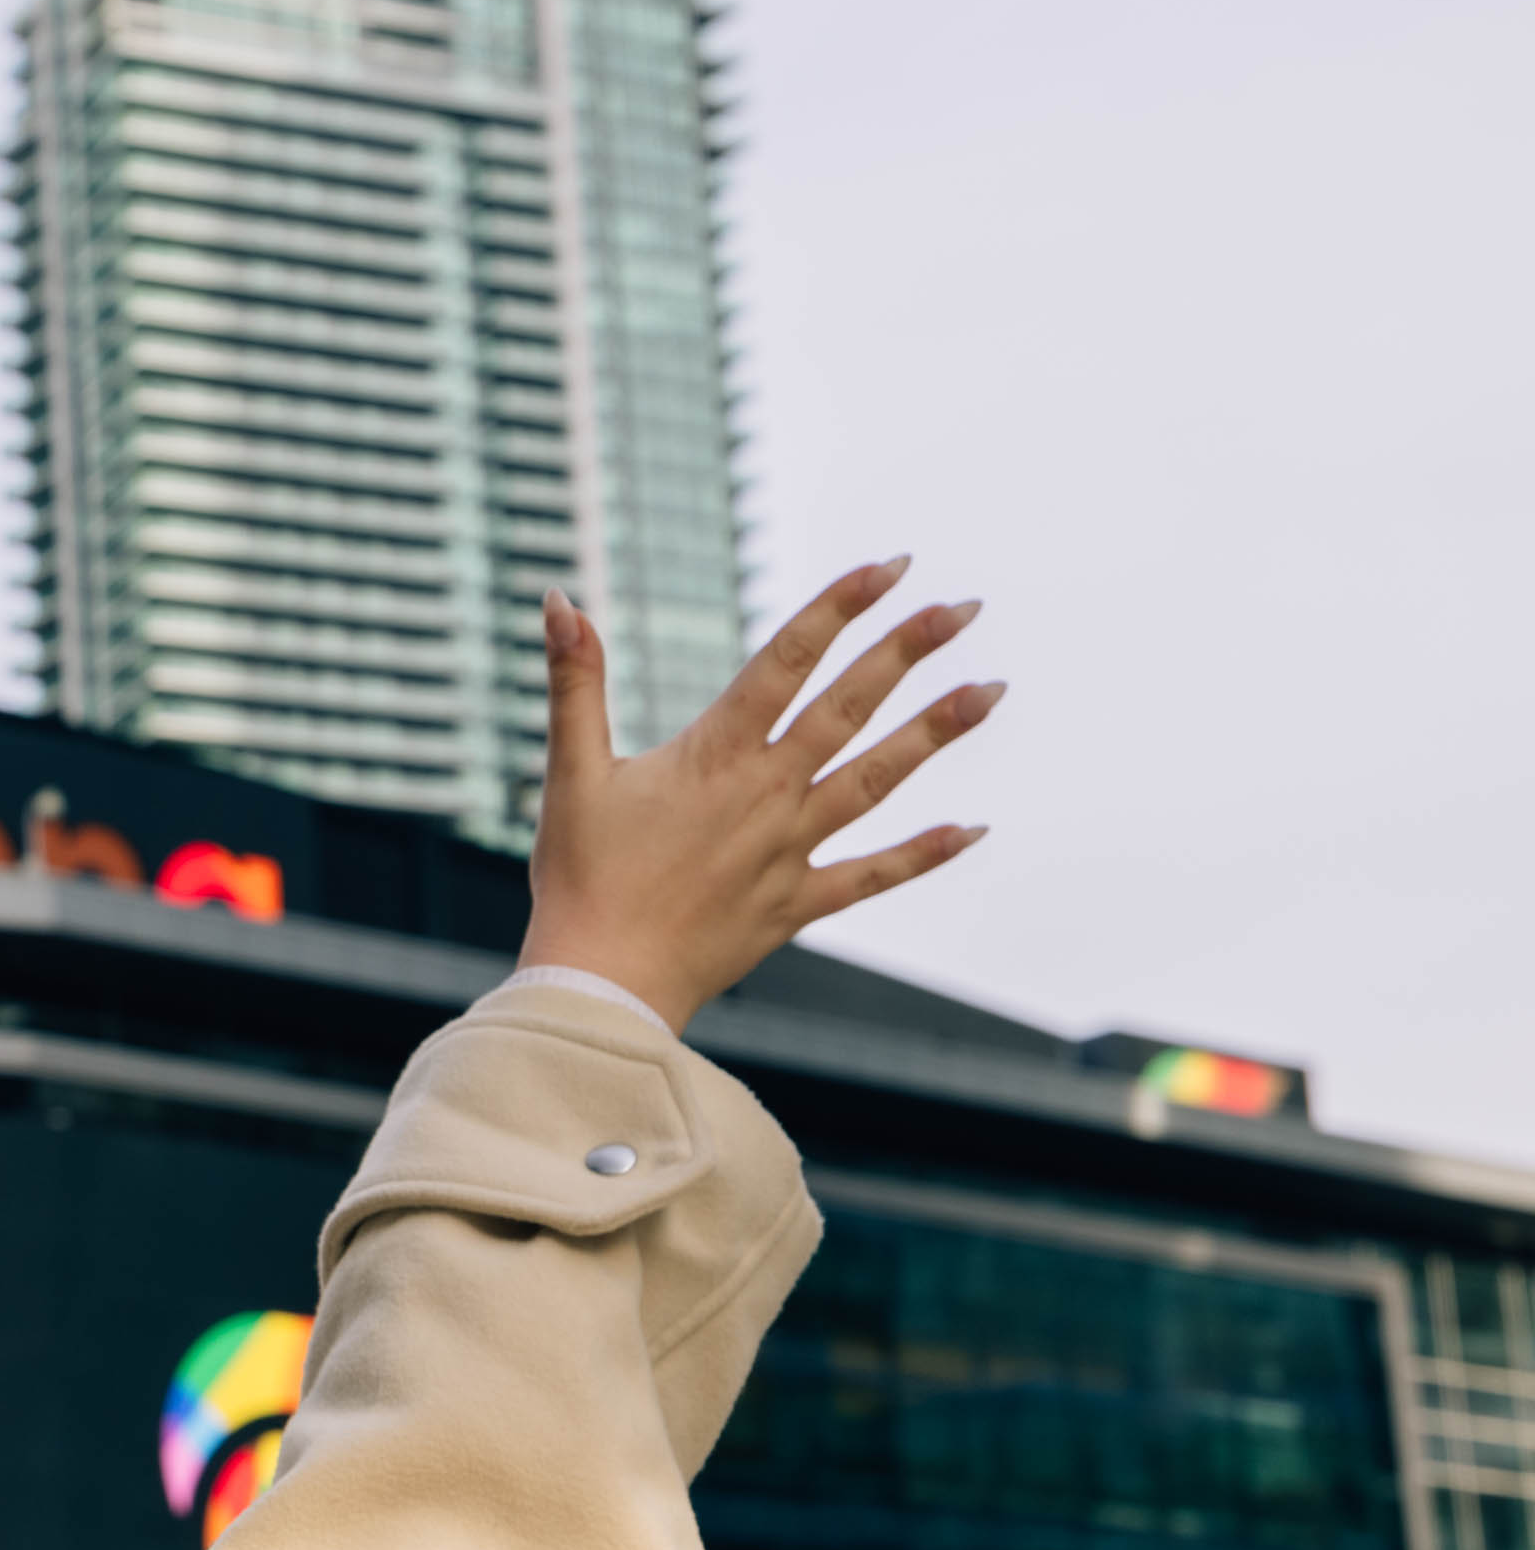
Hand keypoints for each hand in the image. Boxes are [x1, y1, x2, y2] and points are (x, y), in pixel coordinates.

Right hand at [518, 559, 998, 1031]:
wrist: (600, 983)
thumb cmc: (578, 878)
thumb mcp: (569, 772)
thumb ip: (574, 683)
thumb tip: (559, 599)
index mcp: (714, 755)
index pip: (788, 661)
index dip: (840, 607)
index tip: (891, 567)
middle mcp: (766, 794)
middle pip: (849, 708)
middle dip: (907, 652)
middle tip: (963, 608)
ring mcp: (789, 850)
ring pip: (876, 779)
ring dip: (934, 733)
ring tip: (990, 691)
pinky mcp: (795, 903)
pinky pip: (871, 875)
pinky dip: (924, 854)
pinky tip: (974, 829)